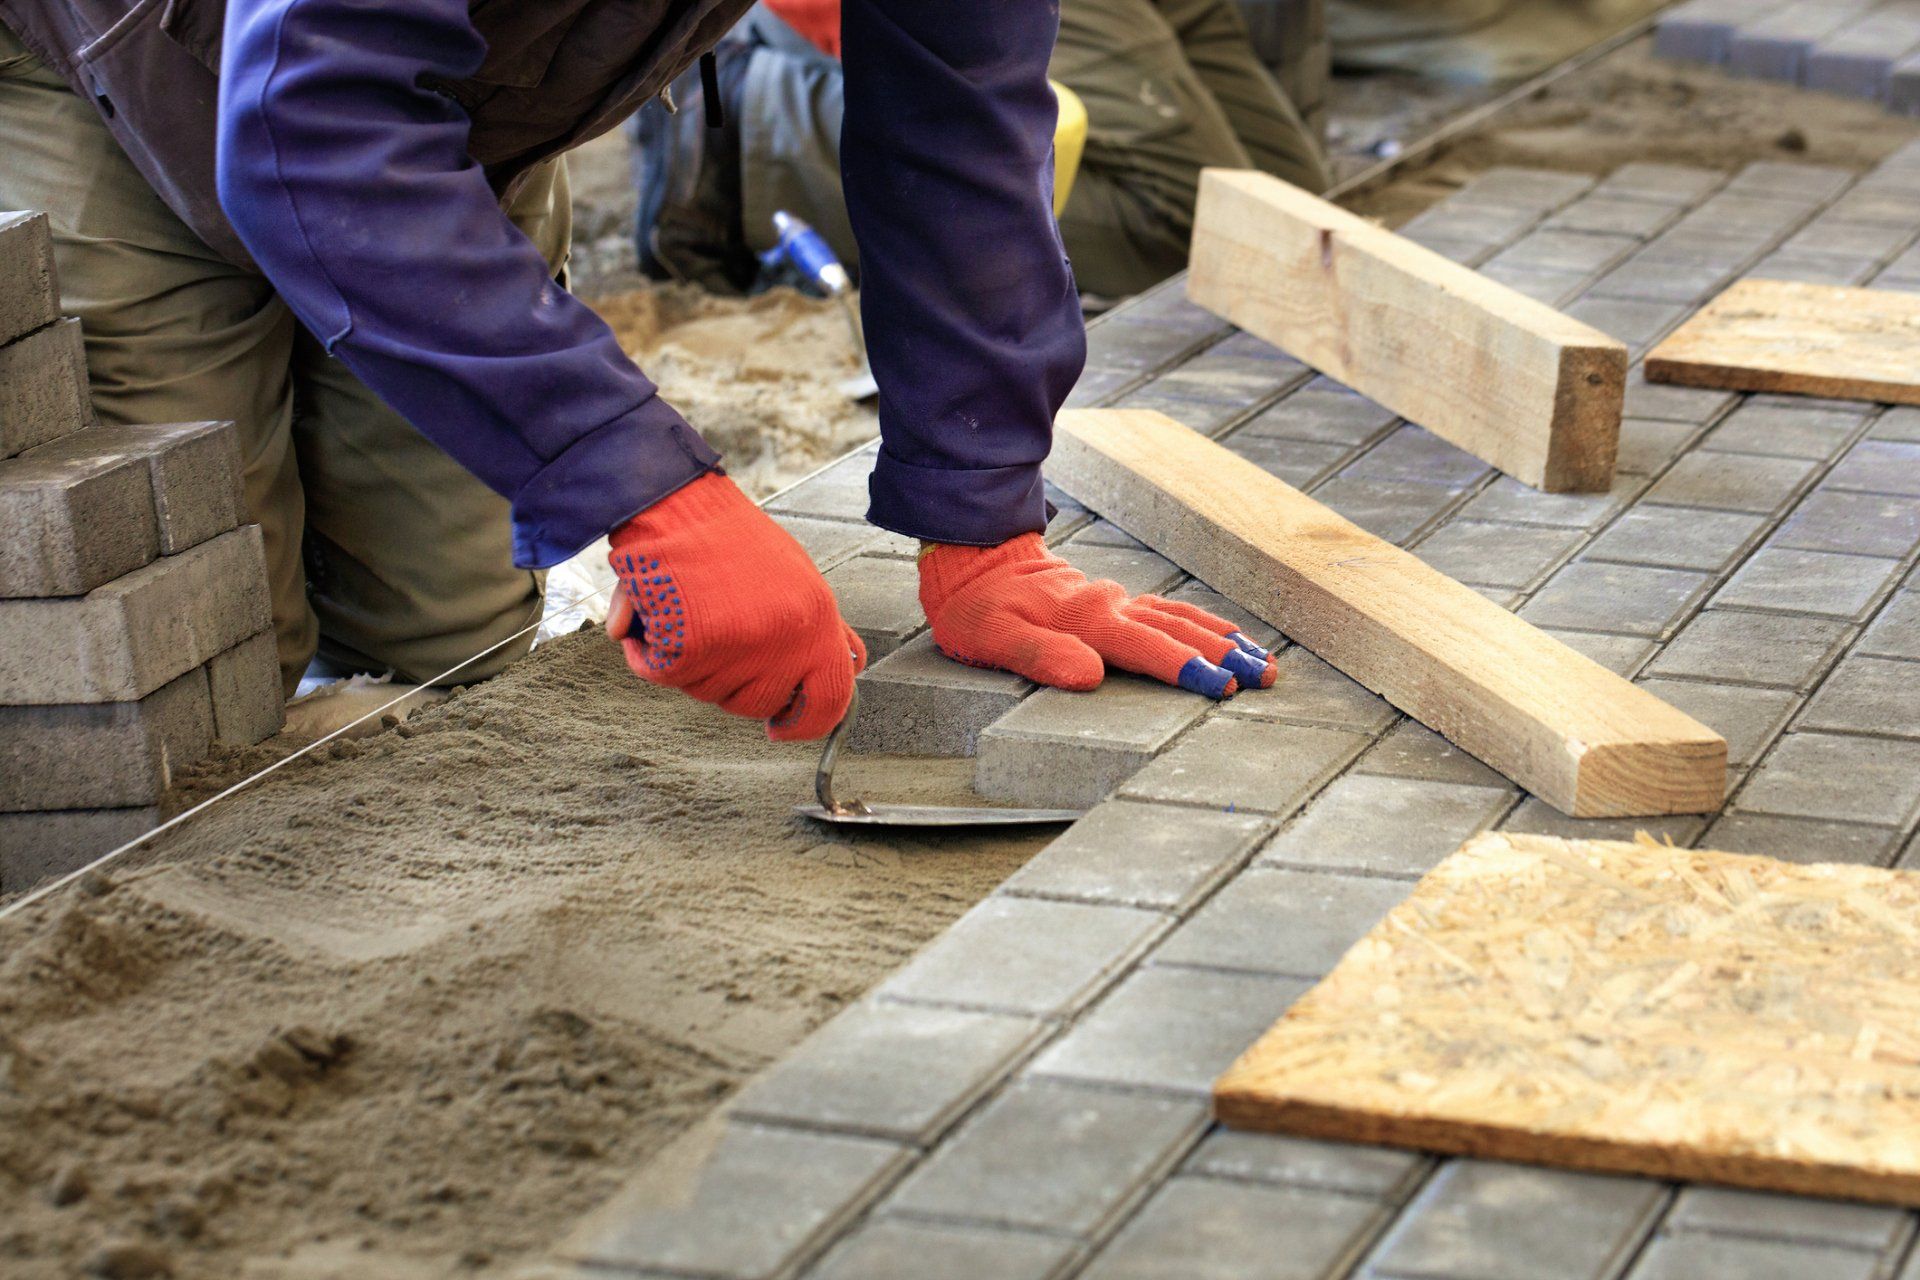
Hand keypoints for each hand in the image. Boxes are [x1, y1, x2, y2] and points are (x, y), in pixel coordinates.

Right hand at [606, 473, 864, 739]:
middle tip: (711, 638)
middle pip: (758, 703)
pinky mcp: (690, 648)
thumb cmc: (728, 534)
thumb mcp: (798, 576)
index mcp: (816, 618)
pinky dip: (646, 653)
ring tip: (684, 608)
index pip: (831, 697)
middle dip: (731, 685)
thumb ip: (822, 627)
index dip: (808, 723)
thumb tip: (850, 665)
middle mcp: (784, 639)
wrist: (674, 498)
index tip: (784, 730)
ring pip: (706, 693)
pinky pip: (662, 674)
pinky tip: (649, 614)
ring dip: (687, 664)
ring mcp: (739, 648)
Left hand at [918, 533, 1275, 696]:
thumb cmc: (977, 607)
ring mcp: (1115, 601)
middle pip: (1178, 632)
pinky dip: (1202, 622)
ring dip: (1223, 639)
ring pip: (1181, 619)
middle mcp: (1111, 607)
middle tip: (1265, 677)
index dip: (1186, 669)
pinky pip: (1168, 610)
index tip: (1224, 686)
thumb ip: (1042, 655)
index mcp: (1087, 620)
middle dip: (1224, 656)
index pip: (1147, 649)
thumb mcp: (993, 637)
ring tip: (1262, 660)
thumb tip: (1090, 676)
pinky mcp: (1113, 601)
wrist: (972, 558)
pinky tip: (1222, 633)